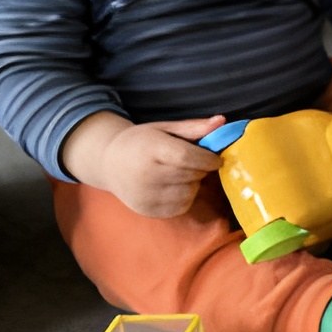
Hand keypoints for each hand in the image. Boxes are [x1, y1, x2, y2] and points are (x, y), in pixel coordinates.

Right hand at [63, 112, 225, 218]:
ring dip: (193, 184)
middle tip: (194, 163)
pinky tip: (173, 186)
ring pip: (189, 193)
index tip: (215, 159)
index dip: (207, 159)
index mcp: (151, 149)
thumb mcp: (164, 129)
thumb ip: (194, 127)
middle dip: (201, 170)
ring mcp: (146, 195)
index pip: (187, 157)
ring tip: (180, 174)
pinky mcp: (148, 210)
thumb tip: (222, 121)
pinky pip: (181, 207)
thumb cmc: (141, 142)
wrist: (109, 163)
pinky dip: (185, 197)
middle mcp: (146, 174)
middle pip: (191, 175)